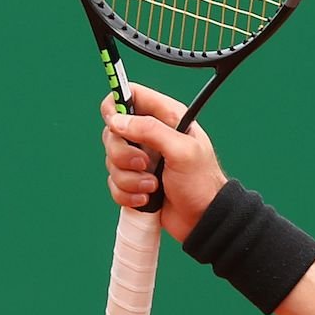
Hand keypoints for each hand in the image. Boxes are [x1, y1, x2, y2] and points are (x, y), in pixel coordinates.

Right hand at [100, 83, 227, 241]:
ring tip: (153, 186)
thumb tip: (117, 120)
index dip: (116, 106)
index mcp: (166, 118)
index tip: (116, 124)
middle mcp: (151, 136)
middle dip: (123, 154)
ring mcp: (141, 160)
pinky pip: (114, 183)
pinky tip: (148, 198)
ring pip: (111, 161)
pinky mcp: (135, 181)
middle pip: (112, 132)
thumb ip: (150, 130)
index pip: (130, 95)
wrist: (203, 219)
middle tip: (146, 165)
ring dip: (129, 178)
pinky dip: (127, 194)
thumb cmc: (201, 183)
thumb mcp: (182, 151)